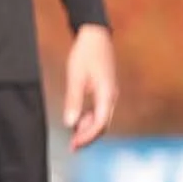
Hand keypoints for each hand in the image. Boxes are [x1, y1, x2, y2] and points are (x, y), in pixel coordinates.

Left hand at [62, 24, 117, 149]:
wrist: (96, 35)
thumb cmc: (85, 54)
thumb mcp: (75, 77)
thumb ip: (73, 100)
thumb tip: (70, 123)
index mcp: (107, 95)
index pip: (99, 124)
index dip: (87, 137)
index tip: (74, 145)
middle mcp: (112, 97)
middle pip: (103, 125)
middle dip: (88, 137)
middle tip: (72, 146)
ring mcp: (111, 94)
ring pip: (102, 118)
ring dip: (88, 128)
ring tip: (73, 135)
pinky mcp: (106, 90)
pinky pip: (101, 110)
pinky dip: (90, 118)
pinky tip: (79, 119)